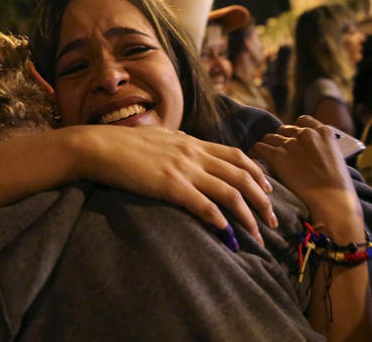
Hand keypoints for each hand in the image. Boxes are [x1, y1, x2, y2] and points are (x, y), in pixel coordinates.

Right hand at [71, 125, 275, 244]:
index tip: (267, 190)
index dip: (257, 173)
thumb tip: (189, 143)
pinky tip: (228, 235)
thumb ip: (179, 142)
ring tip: (258, 235)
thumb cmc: (124, 143)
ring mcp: (184, 169)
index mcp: (193, 142)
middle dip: (263, 200)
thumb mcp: (159, 136)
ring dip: (248, 216)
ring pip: (230, 192)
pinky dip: (220, 220)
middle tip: (273, 220)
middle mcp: (194, 153)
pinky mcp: (170, 186)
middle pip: (242, 176)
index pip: (237, 156)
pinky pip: (203, 205)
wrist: (98, 146)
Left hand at [249, 116, 362, 239]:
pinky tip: (255, 160)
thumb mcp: (336, 160)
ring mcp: (292, 144)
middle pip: (284, 130)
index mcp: (324, 132)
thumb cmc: (338, 190)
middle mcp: (307, 133)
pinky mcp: (278, 156)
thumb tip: (307, 152)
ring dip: (268, 147)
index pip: (303, 121)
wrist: (333, 205)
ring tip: (264, 158)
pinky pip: (259, 148)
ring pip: (270, 138)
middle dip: (281, 141)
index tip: (292, 141)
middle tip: (279, 154)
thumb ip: (322, 149)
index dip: (295, 131)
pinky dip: (255, 153)